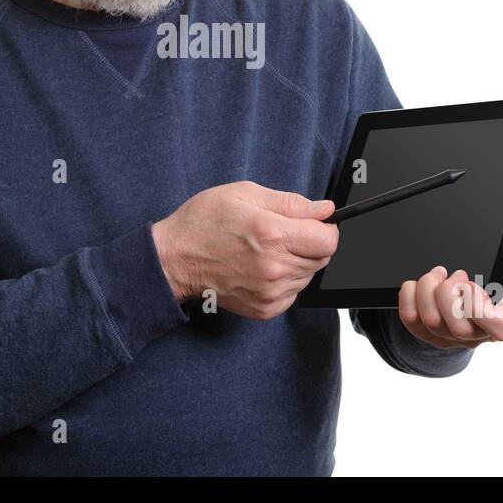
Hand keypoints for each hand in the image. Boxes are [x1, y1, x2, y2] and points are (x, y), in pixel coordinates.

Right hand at [152, 181, 337, 319]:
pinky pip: (293, 294)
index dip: (323, 228)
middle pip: (322, 259)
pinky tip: (262, 268)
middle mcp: (274, 267)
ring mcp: (270, 292)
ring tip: (267, 251)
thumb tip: (324, 209)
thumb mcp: (244, 194)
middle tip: (281, 235)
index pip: (328, 240)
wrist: (175, 259)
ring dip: (297, 263)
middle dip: (309, 244)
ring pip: (308, 276)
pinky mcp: (264, 309)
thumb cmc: (204, 222)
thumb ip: (290, 202)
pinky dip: (285, 281)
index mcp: (272, 234)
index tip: (311, 225)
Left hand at [396, 229, 502, 348]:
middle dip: (448, 294)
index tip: (470, 282)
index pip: (501, 329)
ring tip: (437, 273)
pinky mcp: (429, 331)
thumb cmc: (496, 259)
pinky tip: (419, 283)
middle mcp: (481, 331)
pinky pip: (411, 319)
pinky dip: (409, 296)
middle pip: (459, 328)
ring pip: (433, 323)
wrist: (468, 260)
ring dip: (428, 290)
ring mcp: (453, 335)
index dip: (480, 307)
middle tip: (453, 273)